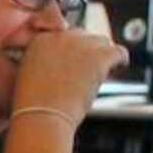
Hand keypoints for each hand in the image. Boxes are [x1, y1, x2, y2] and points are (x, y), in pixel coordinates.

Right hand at [11, 28, 128, 128]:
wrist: (42, 115)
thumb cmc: (36, 106)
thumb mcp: (31, 77)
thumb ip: (46, 65)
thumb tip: (67, 68)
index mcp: (42, 40)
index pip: (65, 37)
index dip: (73, 52)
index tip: (76, 65)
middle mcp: (61, 36)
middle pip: (84, 37)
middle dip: (88, 53)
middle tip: (89, 71)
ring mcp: (81, 45)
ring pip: (102, 42)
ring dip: (103, 55)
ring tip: (105, 70)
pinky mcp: (99, 56)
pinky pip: (118, 52)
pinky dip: (120, 59)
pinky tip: (120, 66)